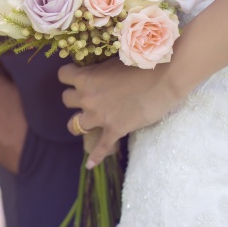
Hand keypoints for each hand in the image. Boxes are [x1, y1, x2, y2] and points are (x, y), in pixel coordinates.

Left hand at [58, 59, 183, 168]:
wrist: (164, 79)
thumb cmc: (141, 64)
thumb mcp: (114, 61)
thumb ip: (100, 70)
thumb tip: (98, 71)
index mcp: (86, 78)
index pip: (63, 75)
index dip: (70, 75)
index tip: (77, 75)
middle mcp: (87, 98)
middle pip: (66, 99)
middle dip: (75, 97)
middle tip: (87, 96)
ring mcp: (99, 116)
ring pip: (74, 125)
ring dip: (78, 122)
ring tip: (84, 122)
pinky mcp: (114, 130)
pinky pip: (100, 148)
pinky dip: (95, 157)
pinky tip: (90, 165)